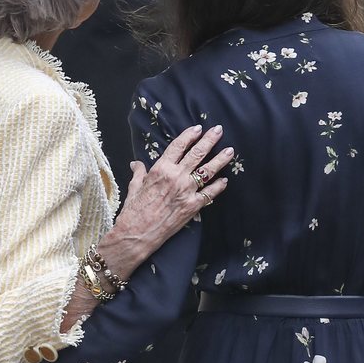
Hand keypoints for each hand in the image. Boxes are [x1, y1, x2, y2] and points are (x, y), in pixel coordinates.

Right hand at [106, 123, 233, 280]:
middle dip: (209, 140)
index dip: (189, 135)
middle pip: (197, 154)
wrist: (137, 234)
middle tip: (218, 130)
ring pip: (207, 171)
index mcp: (161, 169)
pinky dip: (218, 186)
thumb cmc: (133, 211)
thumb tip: (136, 164)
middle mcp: (176, 177)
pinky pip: (209, 194)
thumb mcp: (134, 187)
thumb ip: (139, 173)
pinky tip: (225, 180)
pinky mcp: (192, 206)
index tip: (198, 128)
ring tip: (230, 151)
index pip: (178, 146)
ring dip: (220, 159)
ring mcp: (186, 191)